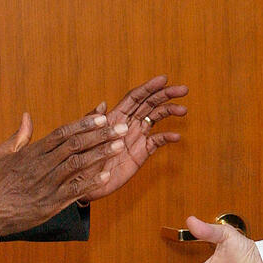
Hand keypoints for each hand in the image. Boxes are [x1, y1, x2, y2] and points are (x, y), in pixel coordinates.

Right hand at [0, 111, 126, 236]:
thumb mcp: (2, 154)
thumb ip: (19, 135)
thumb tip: (26, 116)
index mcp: (32, 152)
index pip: (62, 132)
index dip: (83, 123)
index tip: (101, 115)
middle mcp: (42, 165)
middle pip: (75, 145)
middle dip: (100, 135)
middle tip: (121, 127)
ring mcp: (47, 184)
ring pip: (77, 164)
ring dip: (100, 154)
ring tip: (119, 146)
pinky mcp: (50, 203)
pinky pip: (73, 190)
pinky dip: (89, 182)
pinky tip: (106, 175)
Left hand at [81, 75, 186, 201]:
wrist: (81, 184)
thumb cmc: (78, 159)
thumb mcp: (82, 138)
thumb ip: (92, 121)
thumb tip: (103, 104)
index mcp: (114, 116)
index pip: (135, 97)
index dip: (149, 87)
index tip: (164, 79)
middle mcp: (127, 124)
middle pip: (149, 104)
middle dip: (166, 94)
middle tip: (184, 89)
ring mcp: (135, 137)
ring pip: (156, 118)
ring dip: (169, 112)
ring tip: (183, 110)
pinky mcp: (140, 153)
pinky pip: (156, 142)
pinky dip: (167, 138)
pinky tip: (176, 137)